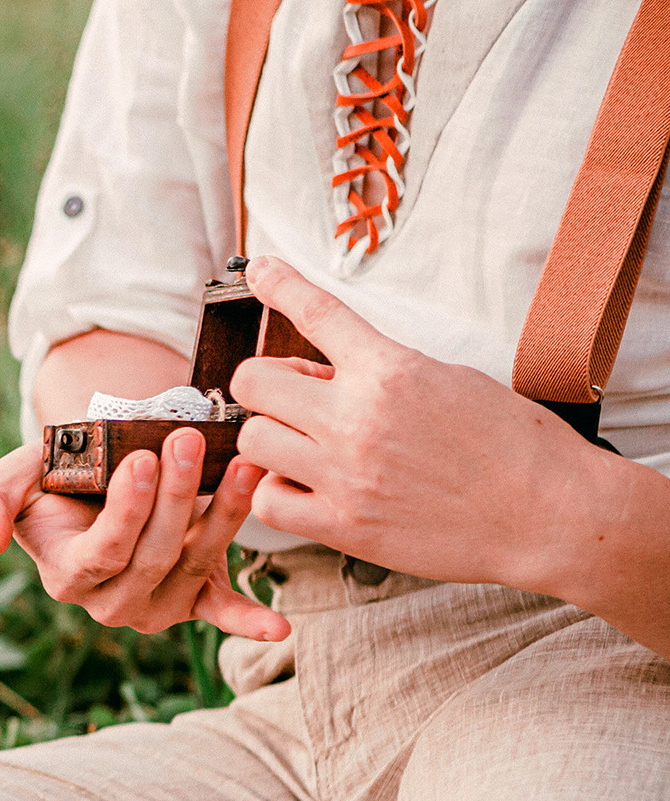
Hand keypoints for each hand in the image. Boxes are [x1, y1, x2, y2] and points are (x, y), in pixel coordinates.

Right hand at [0, 430, 289, 639]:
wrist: (99, 478)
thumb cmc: (55, 480)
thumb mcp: (12, 482)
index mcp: (66, 577)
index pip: (102, 553)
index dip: (125, 511)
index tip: (141, 458)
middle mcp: (111, 602)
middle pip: (154, 554)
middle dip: (176, 495)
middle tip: (189, 440)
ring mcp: (158, 604)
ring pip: (195, 561)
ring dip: (224, 513)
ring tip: (244, 463)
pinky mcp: (197, 598)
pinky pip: (222, 612)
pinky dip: (249, 621)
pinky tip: (277, 628)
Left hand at [234, 255, 600, 586]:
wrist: (550, 513)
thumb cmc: (514, 446)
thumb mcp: (451, 379)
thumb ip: (382, 372)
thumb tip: (327, 374)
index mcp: (390, 371)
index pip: (317, 313)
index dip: (280, 285)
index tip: (260, 271)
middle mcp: (358, 419)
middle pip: (254, 382)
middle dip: (271, 385)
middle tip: (302, 398)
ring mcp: (344, 474)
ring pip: (253, 440)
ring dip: (273, 439)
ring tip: (309, 446)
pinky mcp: (343, 525)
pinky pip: (267, 502)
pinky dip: (277, 493)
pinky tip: (307, 487)